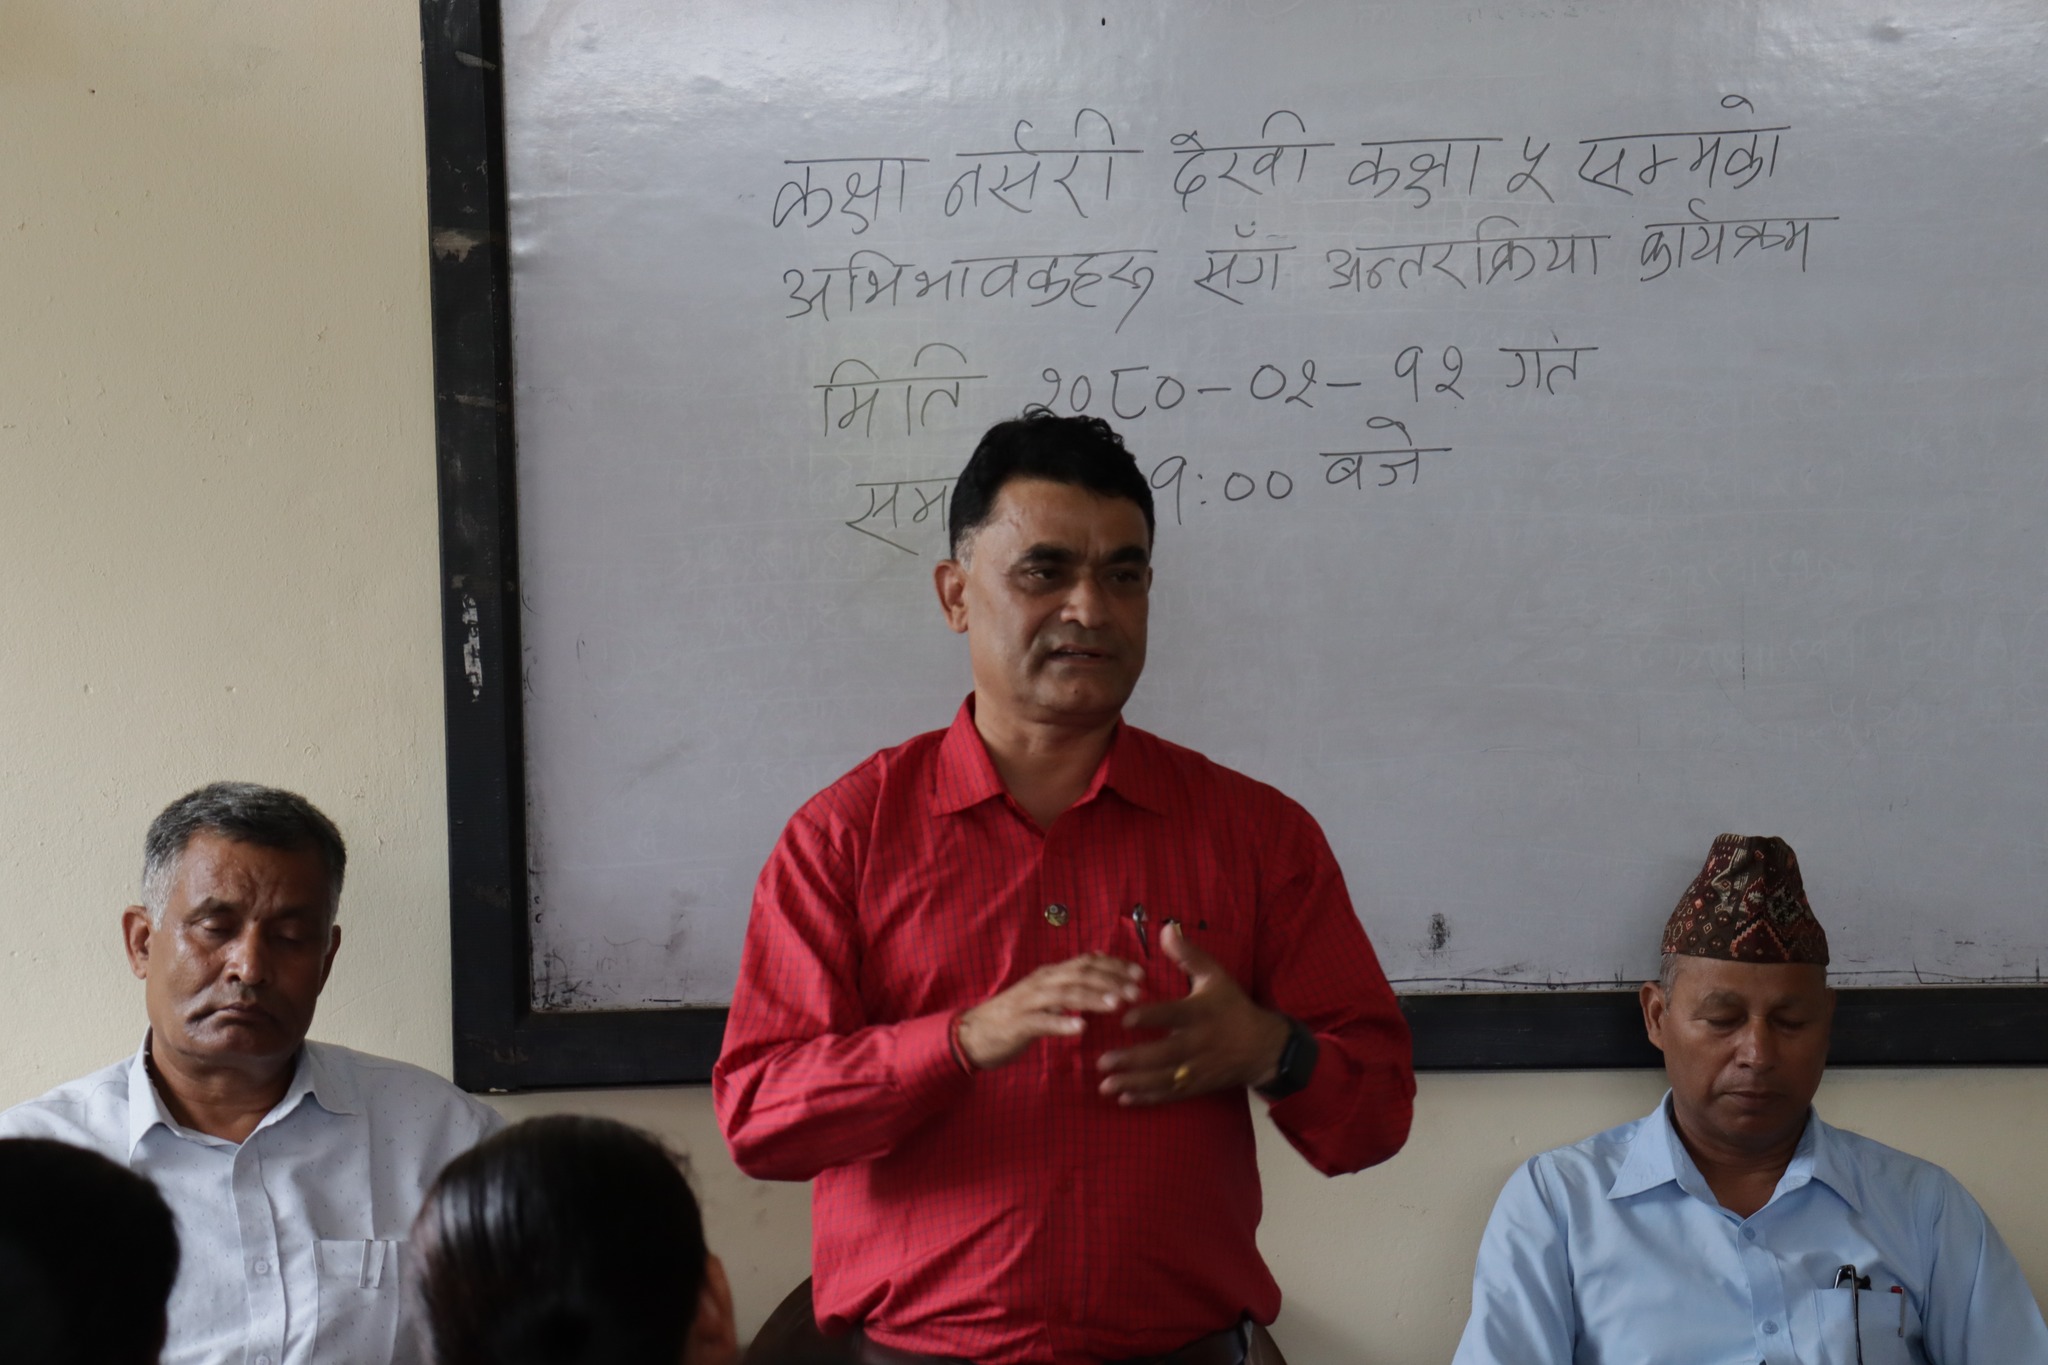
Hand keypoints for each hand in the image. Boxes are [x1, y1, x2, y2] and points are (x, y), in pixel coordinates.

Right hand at [956, 954, 1145, 1069]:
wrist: (974, 1034)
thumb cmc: (1015, 1015)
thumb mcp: (1044, 994)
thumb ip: (1069, 981)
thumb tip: (1098, 964)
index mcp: (1050, 974)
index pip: (1086, 962)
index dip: (1115, 966)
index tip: (1141, 974)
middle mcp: (1041, 982)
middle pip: (1080, 974)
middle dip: (1111, 980)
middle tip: (1137, 991)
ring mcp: (1029, 1002)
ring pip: (1065, 994)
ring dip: (1093, 998)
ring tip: (1117, 1005)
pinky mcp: (1018, 1024)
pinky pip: (1043, 1022)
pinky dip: (1062, 1023)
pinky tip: (1081, 1028)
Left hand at [1096, 921, 1288, 1104]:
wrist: (1262, 1047)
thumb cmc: (1232, 1007)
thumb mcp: (1216, 976)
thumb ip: (1189, 955)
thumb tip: (1165, 929)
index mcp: (1201, 1013)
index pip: (1174, 1015)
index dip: (1151, 1018)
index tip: (1125, 1019)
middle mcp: (1200, 1043)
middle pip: (1166, 1054)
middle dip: (1134, 1060)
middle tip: (1103, 1061)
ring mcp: (1199, 1068)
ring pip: (1165, 1079)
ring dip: (1134, 1084)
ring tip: (1105, 1085)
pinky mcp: (1198, 1085)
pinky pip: (1172, 1094)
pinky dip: (1149, 1098)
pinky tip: (1125, 1099)